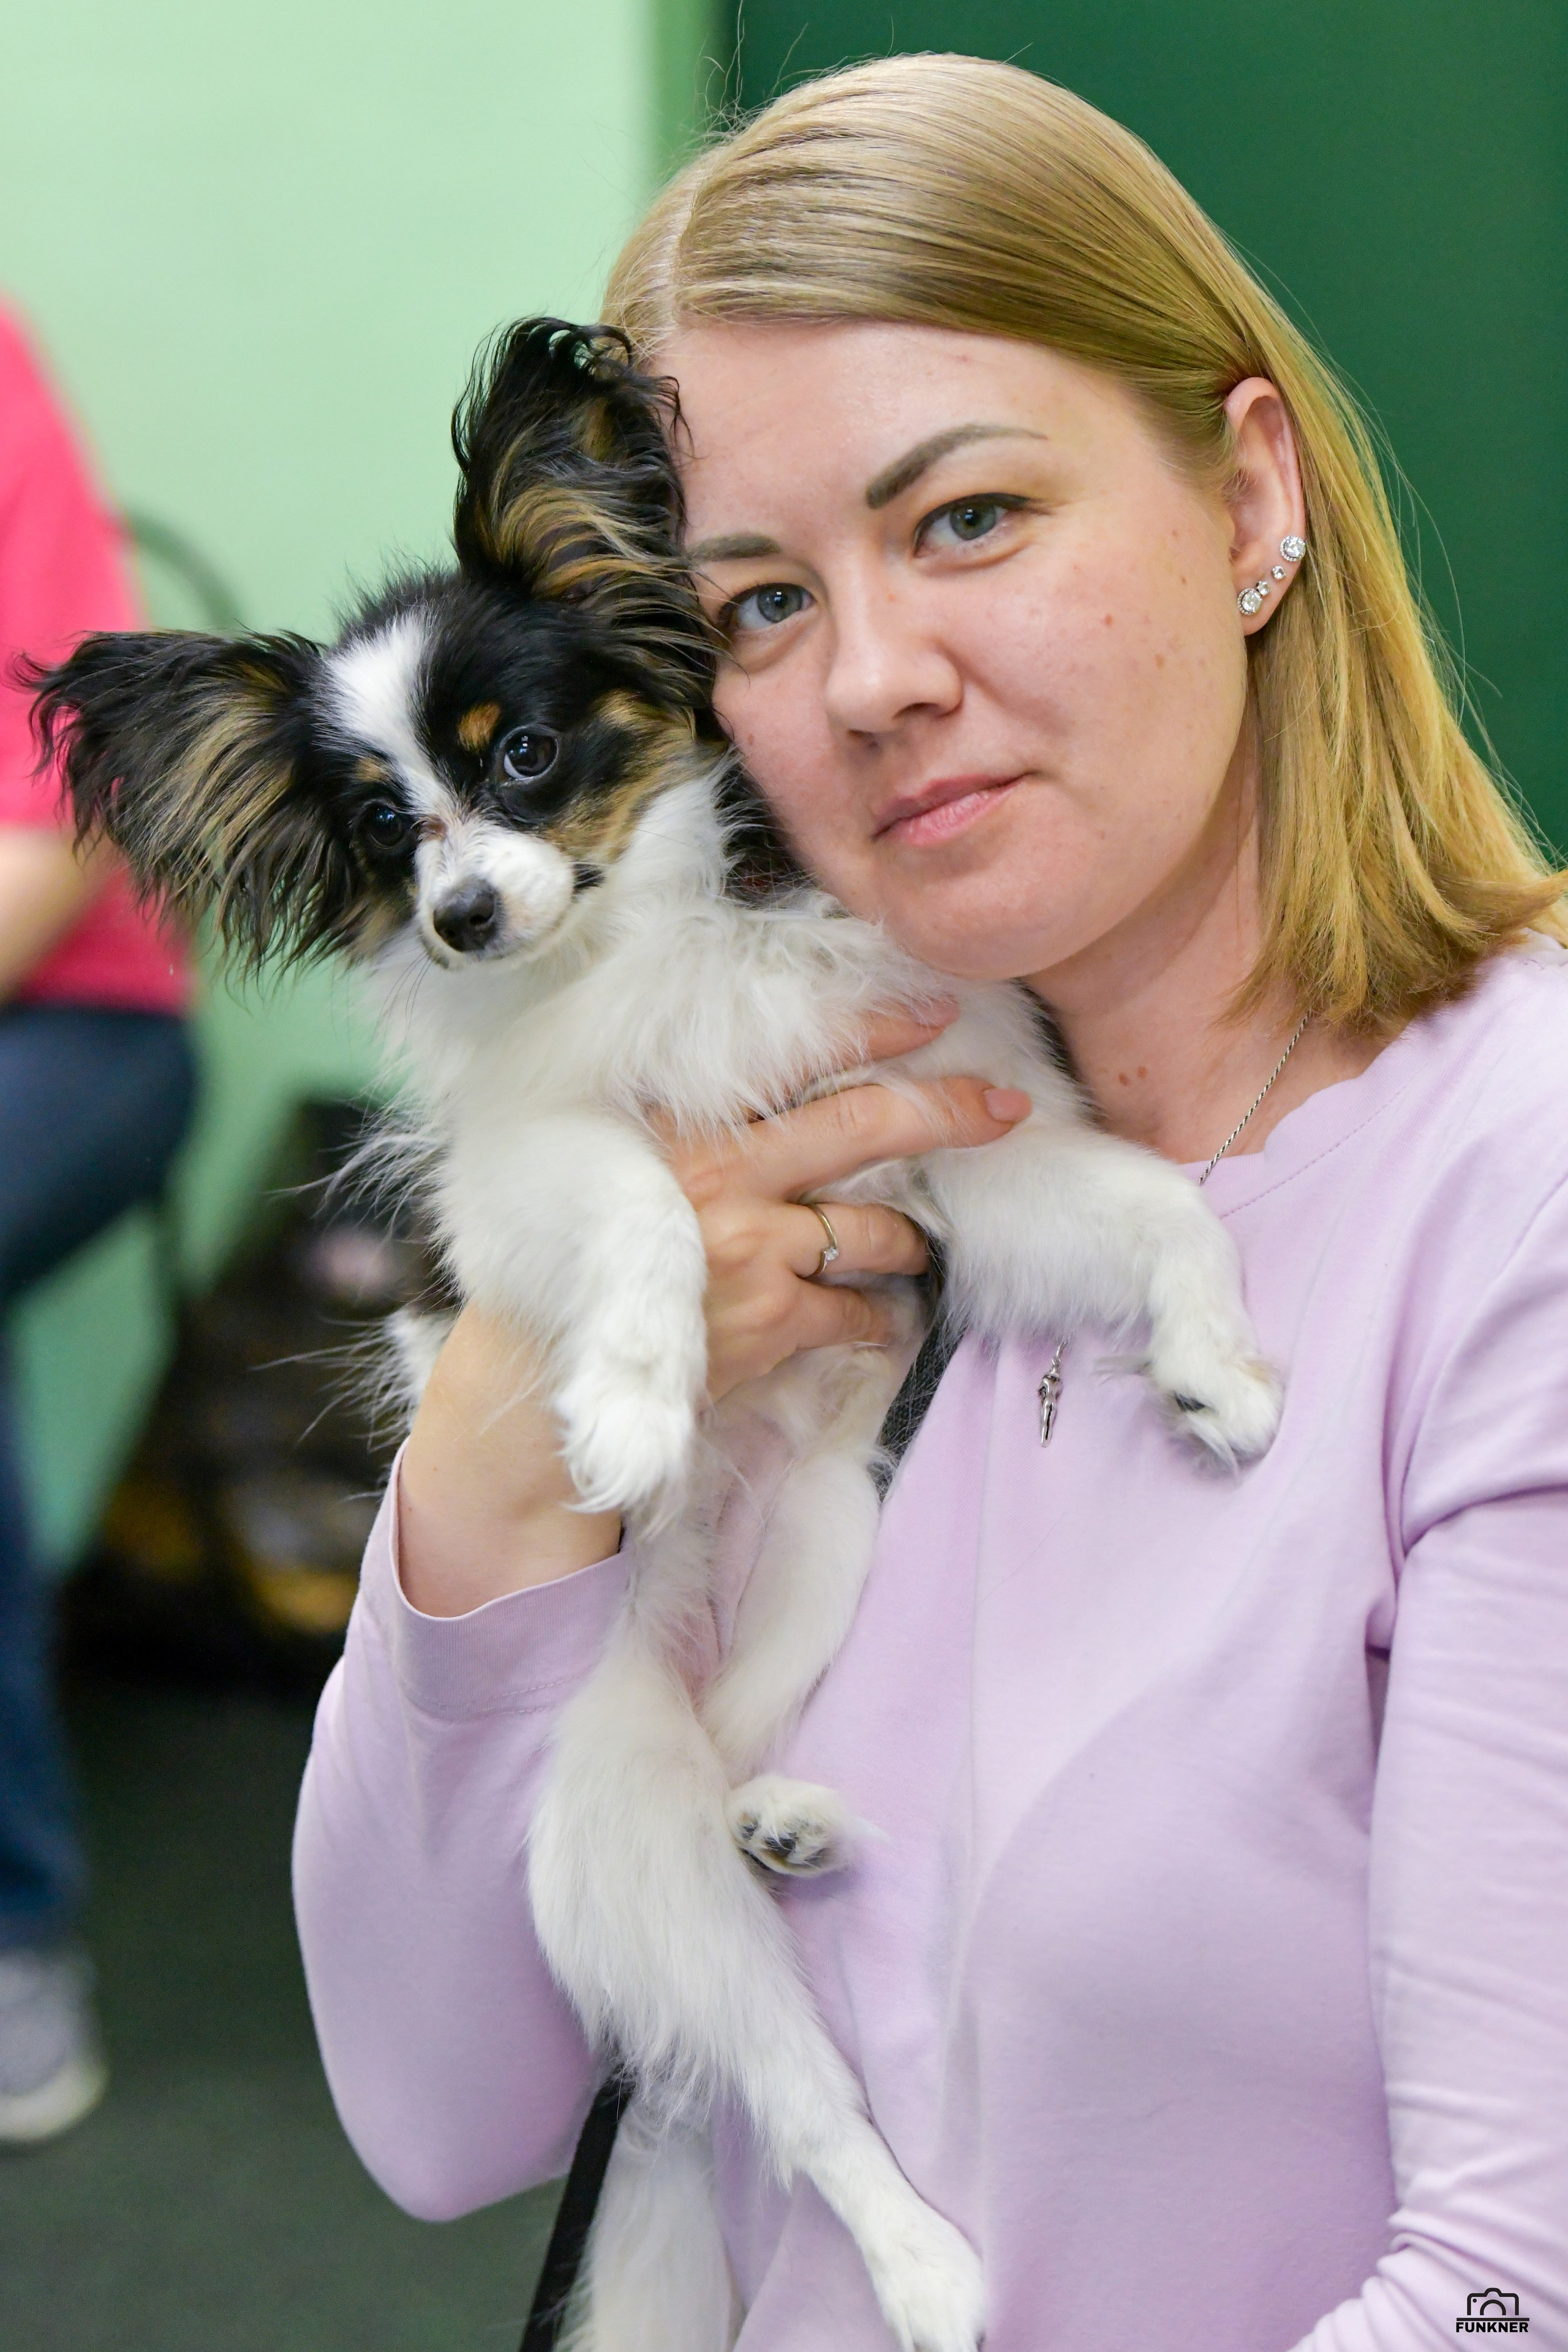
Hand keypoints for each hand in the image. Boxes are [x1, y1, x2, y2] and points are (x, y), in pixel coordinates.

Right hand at [397, 1010, 1029, 1612]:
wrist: (542, 1371)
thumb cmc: (578, 1261)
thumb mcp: (616, 1169)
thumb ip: (688, 1129)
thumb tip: (773, 1091)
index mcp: (677, 1124)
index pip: (791, 1057)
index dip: (871, 1030)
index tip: (933, 1013)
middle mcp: (716, 1175)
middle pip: (863, 1124)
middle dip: (947, 1111)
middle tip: (1004, 1106)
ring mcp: (747, 1248)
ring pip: (875, 1225)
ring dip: (910, 1235)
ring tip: (916, 1243)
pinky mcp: (768, 1321)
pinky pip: (857, 1309)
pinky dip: (880, 1316)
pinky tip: (881, 1319)